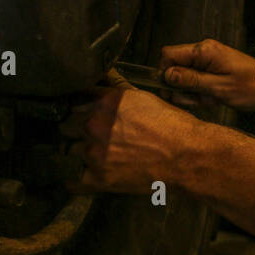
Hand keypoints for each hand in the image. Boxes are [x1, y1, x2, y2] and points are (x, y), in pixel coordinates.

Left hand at [61, 69, 196, 194]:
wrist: (188, 156)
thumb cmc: (173, 126)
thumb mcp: (144, 97)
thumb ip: (117, 88)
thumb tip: (102, 74)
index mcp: (104, 102)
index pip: (74, 99)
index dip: (76, 107)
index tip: (78, 112)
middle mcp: (94, 124)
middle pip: (66, 125)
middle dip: (75, 129)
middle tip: (90, 136)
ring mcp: (94, 152)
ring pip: (67, 150)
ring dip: (75, 153)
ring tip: (91, 155)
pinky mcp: (99, 178)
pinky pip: (72, 181)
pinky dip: (74, 180)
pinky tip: (80, 176)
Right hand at [159, 38, 254, 111]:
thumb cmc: (252, 88)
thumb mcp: (219, 88)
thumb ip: (191, 81)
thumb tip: (166, 75)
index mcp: (204, 51)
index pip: (168, 55)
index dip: (166, 74)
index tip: (175, 92)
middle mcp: (204, 51)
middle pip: (175, 67)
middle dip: (181, 88)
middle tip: (198, 100)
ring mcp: (209, 59)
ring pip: (185, 76)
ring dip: (193, 93)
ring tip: (211, 100)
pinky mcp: (214, 68)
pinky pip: (197, 80)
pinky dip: (202, 92)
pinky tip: (215, 99)